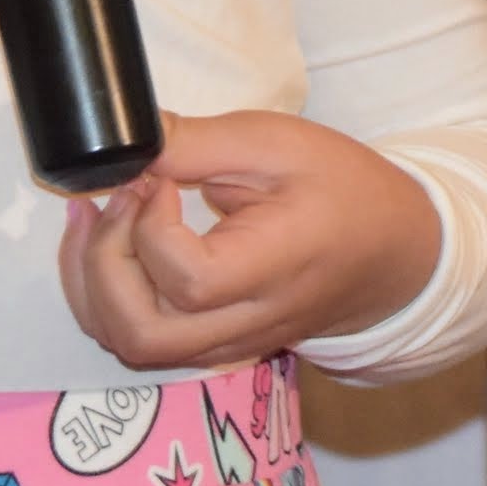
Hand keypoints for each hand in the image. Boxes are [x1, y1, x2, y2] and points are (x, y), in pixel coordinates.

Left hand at [58, 110, 440, 370]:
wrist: (394, 251)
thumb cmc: (343, 189)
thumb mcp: (277, 143)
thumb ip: (197, 142)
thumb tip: (128, 138)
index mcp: (273, 270)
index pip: (188, 281)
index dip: (150, 227)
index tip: (156, 177)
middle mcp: (246, 323)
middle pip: (143, 334)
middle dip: (103, 263)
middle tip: (115, 197)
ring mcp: (228, 343)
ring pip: (133, 347)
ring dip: (92, 284)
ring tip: (93, 216)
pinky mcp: (215, 343)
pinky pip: (144, 341)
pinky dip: (107, 299)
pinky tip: (106, 243)